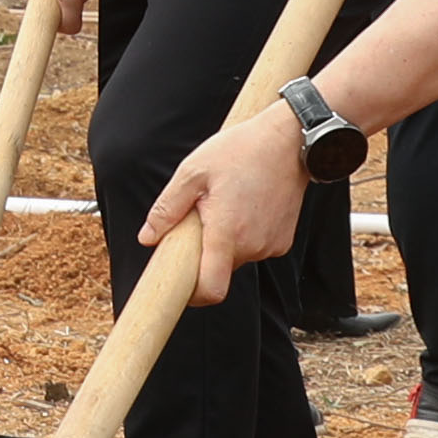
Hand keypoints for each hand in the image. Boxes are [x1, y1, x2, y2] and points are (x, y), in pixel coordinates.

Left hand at [132, 96, 310, 305]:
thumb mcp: (193, 171)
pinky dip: (245, 235)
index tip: (181, 285)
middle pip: (220, 269)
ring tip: (227, 204)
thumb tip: (148, 237)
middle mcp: (252, 246)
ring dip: (225, 241)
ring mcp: (271, 245)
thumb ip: (168, 208)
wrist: (289, 141)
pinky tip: (245, 206)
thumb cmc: (240, 151)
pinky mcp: (283, 240)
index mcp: (226, 233)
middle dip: (205, 252)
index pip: (212, 289)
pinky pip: (255, 247)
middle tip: (201, 218)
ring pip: (237, 257)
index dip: (193, 295)